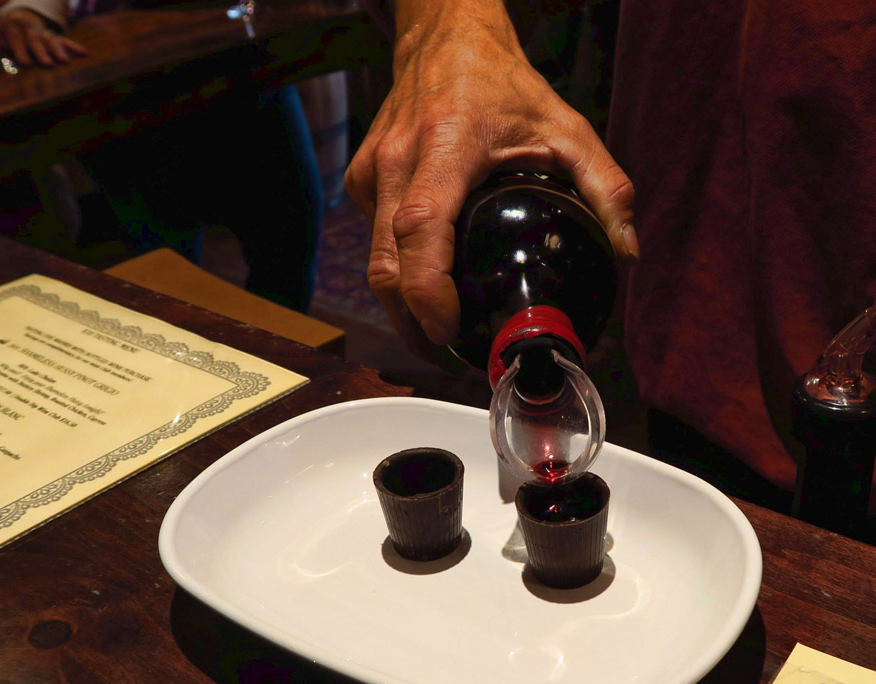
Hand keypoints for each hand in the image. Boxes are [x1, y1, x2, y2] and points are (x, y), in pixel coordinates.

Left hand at [0, 8, 86, 66]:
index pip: (17, 40)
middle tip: (47, 64)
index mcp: (13, 28)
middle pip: (36, 42)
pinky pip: (65, 41)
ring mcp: (43, 33)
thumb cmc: (6, 30)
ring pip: (51, 42)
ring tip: (65, 61)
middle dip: (42, 53)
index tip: (26, 63)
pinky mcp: (53, 37)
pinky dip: (75, 47)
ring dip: (59, 51)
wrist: (20, 14)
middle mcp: (30, 30)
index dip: (21, 50)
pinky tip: (85, 53)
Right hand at [344, 2, 636, 357]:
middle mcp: (397, 162)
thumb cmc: (497, 81)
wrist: (442, 41)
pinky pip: (372, 243)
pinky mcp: (361, 181)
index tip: (448, 328)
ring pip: (373, 263)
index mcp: (445, 146)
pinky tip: (425, 286)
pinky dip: (396, 273)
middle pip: (385, 266)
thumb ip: (606, 186)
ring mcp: (371, 174)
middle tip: (449, 353)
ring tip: (437, 332)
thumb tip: (626, 249)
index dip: (427, 291)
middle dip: (411, 322)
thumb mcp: (566, 126)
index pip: (420, 231)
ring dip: (400, 306)